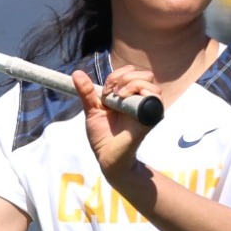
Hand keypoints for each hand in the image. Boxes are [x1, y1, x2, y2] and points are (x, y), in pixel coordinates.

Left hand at [71, 65, 158, 179]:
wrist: (107, 157)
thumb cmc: (102, 137)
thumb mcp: (92, 110)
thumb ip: (86, 91)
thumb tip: (76, 72)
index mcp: (129, 97)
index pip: (131, 73)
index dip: (117, 75)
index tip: (105, 89)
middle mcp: (141, 101)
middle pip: (145, 74)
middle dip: (125, 76)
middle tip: (112, 91)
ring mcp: (147, 108)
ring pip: (150, 81)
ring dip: (132, 82)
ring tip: (118, 96)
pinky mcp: (150, 117)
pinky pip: (154, 97)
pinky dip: (140, 91)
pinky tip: (125, 99)